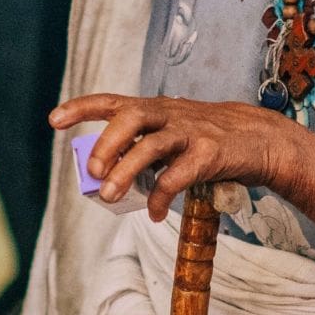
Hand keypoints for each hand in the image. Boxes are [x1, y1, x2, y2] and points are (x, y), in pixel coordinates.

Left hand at [52, 93, 299, 220]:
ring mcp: (191, 132)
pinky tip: (154, 213)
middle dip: (106, 142)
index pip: (113, 101)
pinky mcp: (210, 153)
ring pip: (152, 145)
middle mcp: (170, 115)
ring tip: (108, 197)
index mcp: (156, 109)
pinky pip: (179, 175)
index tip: (54, 120)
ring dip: (127, 171)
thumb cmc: (208, 139)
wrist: (260, 138)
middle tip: (90, 171)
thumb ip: (143, 149)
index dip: (82, 108)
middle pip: (131, 116)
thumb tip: (106, 180)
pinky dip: (162, 196)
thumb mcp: (173, 134)